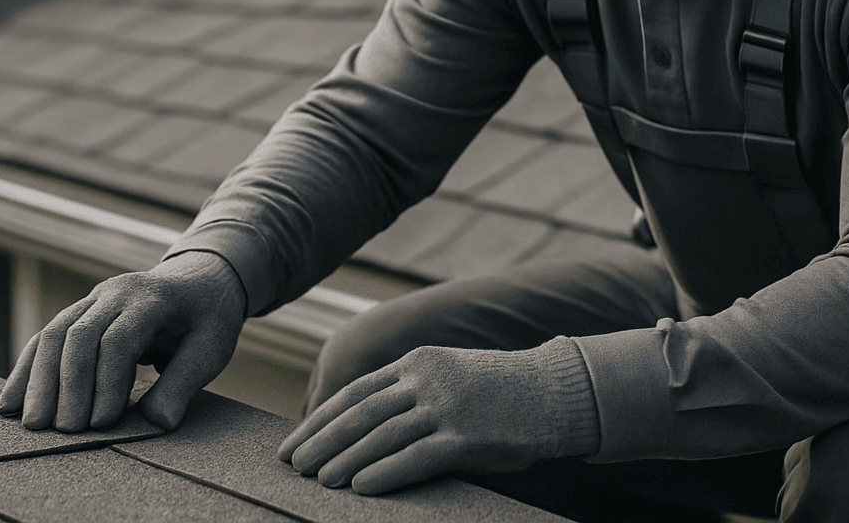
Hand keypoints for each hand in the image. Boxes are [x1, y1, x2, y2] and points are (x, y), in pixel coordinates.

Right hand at [0, 251, 246, 432]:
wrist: (200, 278)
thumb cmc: (208, 317)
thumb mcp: (212, 346)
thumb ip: (185, 382)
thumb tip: (157, 424)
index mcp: (153, 298)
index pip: (119, 339)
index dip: (107, 383)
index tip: (103, 424)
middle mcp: (117, 292)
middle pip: (78, 335)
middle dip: (67, 385)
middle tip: (63, 431)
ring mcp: (94, 298)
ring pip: (54, 333)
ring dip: (39, 380)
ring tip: (32, 425)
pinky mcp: (80, 312)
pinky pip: (46, 337)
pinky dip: (28, 369)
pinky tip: (12, 402)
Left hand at [277, 340, 599, 495]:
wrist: (555, 392)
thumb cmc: (500, 392)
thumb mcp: (449, 376)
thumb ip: (411, 393)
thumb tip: (365, 428)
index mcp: (417, 363)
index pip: (356, 393)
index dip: (322, 419)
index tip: (296, 441)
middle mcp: (426, 380)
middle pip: (359, 412)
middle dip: (322, 440)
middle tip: (293, 464)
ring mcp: (446, 406)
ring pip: (381, 435)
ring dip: (344, 459)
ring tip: (319, 480)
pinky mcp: (467, 436)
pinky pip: (416, 456)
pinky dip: (385, 471)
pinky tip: (360, 486)